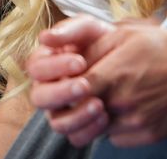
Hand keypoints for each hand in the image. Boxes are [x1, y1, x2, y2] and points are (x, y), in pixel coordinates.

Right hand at [25, 15, 116, 145]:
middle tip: (85, 85)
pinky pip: (75, 137)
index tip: (80, 62)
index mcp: (45, 63)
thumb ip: (69, 29)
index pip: (35, 68)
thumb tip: (44, 37)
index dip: (55, 67)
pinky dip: (89, 130)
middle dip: (62, 92)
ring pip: (56, 122)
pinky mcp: (77, 127)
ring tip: (100, 105)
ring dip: (76, 116)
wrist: (130, 61)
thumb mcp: (89, 29)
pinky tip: (106, 117)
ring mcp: (61, 111)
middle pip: (39, 98)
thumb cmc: (103, 41)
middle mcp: (47, 89)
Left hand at [38, 22, 166, 147]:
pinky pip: (116, 138)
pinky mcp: (148, 136)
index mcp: (113, 74)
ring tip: (104, 99)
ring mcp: (135, 122)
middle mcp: (122, 101)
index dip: (66, 86)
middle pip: (80, 113)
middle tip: (81, 93)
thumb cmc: (163, 48)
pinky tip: (123, 110)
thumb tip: (58, 47)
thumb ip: (90, 46)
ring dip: (93, 117)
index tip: (70, 80)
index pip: (73, 89)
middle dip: (75, 104)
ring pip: (95, 128)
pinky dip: (114, 127)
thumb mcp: (125, 35)